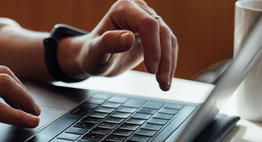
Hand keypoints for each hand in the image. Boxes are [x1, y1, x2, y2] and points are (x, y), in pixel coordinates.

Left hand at [61, 0, 177, 90]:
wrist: (95, 58)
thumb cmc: (92, 54)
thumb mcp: (95, 52)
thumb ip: (108, 43)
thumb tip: (129, 38)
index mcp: (123, 9)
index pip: (147, 23)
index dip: (153, 47)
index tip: (151, 69)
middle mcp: (138, 10)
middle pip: (161, 31)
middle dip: (164, 58)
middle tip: (161, 82)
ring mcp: (148, 20)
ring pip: (168, 39)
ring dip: (169, 63)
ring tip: (164, 84)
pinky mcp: (155, 33)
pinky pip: (169, 46)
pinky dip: (169, 63)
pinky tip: (165, 78)